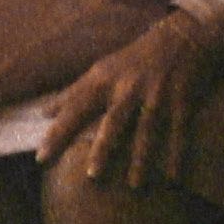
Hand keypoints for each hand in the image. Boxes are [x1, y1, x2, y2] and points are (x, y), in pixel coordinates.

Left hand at [38, 17, 216, 189]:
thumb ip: (73, 92)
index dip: (58, 132)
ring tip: (133, 185)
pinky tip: (173, 178)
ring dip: (140, 158)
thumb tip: (43, 113)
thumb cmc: (133, 59)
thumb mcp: (101, 70)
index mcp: (104, 80)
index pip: (76, 108)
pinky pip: (178, 133)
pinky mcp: (180, 102)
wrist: (182, 38)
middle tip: (92, 175)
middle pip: (113, 121)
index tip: (42, 157)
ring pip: (146, 131)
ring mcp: (156, 95)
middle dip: (103, 147)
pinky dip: (177, 155)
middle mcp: (128, 88)